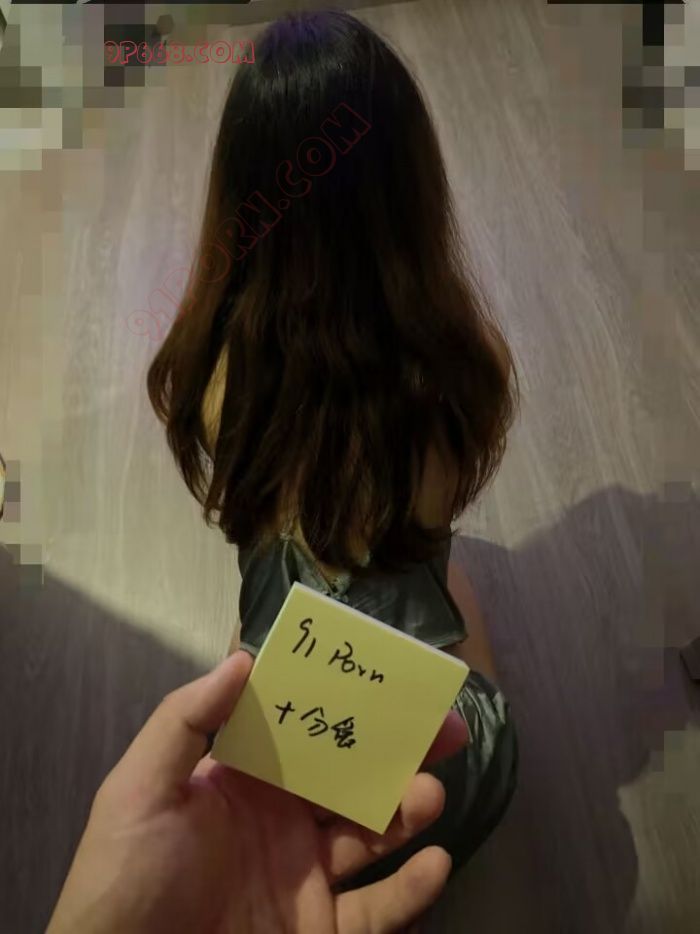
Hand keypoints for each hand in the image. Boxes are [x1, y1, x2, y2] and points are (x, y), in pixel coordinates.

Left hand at [47, 651, 467, 933]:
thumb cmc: (124, 877)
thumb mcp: (140, 789)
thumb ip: (186, 720)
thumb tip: (244, 656)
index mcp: (245, 780)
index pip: (306, 730)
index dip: (346, 702)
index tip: (387, 677)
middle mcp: (283, 820)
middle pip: (352, 777)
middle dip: (398, 751)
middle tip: (446, 728)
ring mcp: (305, 877)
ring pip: (372, 835)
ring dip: (407, 811)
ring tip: (430, 794)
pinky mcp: (320, 931)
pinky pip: (376, 911)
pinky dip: (410, 889)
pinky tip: (436, 863)